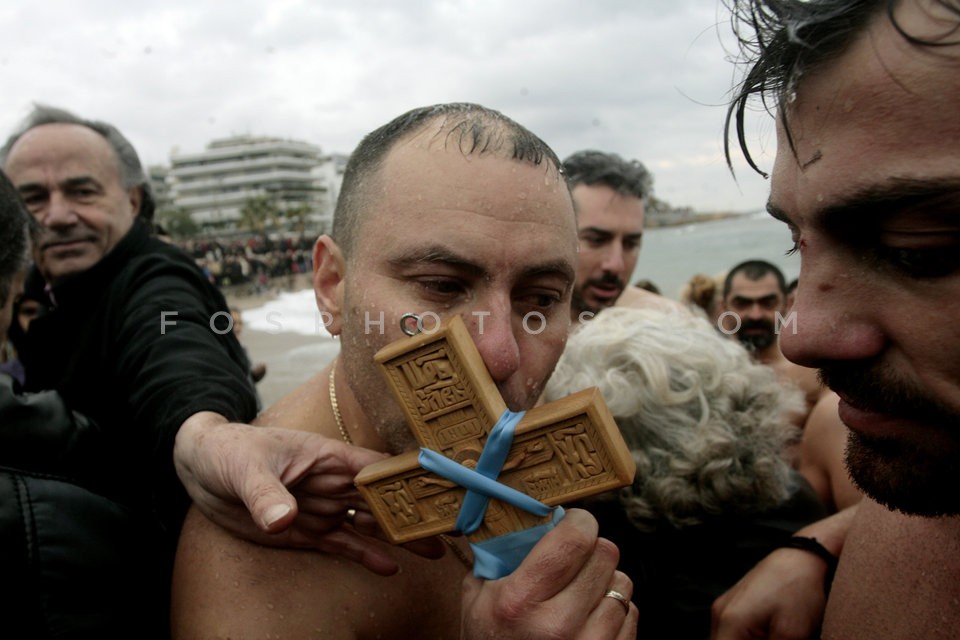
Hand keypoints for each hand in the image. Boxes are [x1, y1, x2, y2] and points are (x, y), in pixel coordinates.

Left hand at [173, 412, 442, 574]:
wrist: (200, 469)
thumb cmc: (227, 451)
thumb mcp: (245, 468)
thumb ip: (266, 494)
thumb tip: (284, 519)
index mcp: (329, 457)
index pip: (378, 468)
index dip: (410, 478)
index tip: (443, 491)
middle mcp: (334, 483)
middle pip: (384, 499)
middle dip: (417, 512)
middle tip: (452, 529)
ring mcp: (323, 507)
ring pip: (370, 523)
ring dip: (400, 537)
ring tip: (434, 551)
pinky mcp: (307, 530)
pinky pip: (343, 544)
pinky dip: (366, 555)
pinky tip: (390, 568)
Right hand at [460, 509, 636, 639]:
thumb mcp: (477, 600)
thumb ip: (498, 556)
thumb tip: (529, 518)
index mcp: (521, 601)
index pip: (573, 539)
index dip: (578, 522)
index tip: (572, 522)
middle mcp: (558, 624)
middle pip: (606, 554)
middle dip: (592, 548)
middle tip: (577, 555)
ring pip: (622, 584)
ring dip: (604, 580)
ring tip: (582, 591)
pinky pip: (631, 614)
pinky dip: (615, 609)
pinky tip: (591, 615)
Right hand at [710, 505, 855, 639]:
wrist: (802, 556)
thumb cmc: (799, 592)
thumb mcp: (792, 635)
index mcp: (729, 623)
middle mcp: (718, 616)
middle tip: (775, 639)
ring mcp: (723, 609)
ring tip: (774, 636)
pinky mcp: (731, 606)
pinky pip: (732, 634)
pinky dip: (744, 639)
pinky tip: (769, 636)